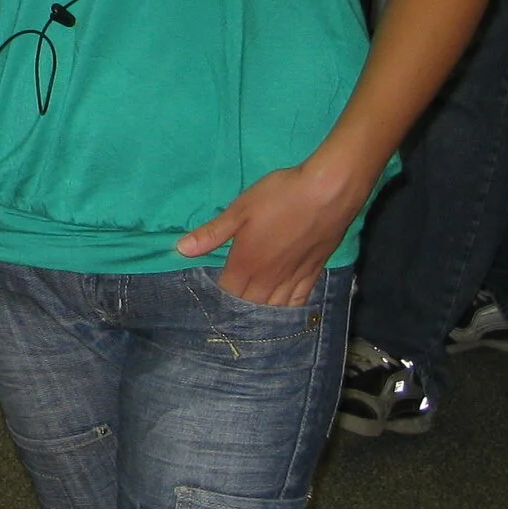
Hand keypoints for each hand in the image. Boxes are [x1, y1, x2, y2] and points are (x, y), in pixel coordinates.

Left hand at [175, 160, 367, 306]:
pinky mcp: (314, 273)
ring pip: (275, 307)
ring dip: (262, 313)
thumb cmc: (278, 197)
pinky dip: (289, 310)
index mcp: (247, 262)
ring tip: (252, 315)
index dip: (218, 297)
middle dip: (238, 308)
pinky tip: (284, 310)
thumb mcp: (239, 210)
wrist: (326, 193)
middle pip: (251, 304)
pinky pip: (300, 301)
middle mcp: (270, 277)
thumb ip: (212, 234)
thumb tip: (180, 250)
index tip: (211, 298)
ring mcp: (294, 277)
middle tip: (229, 310)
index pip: (228, 292)